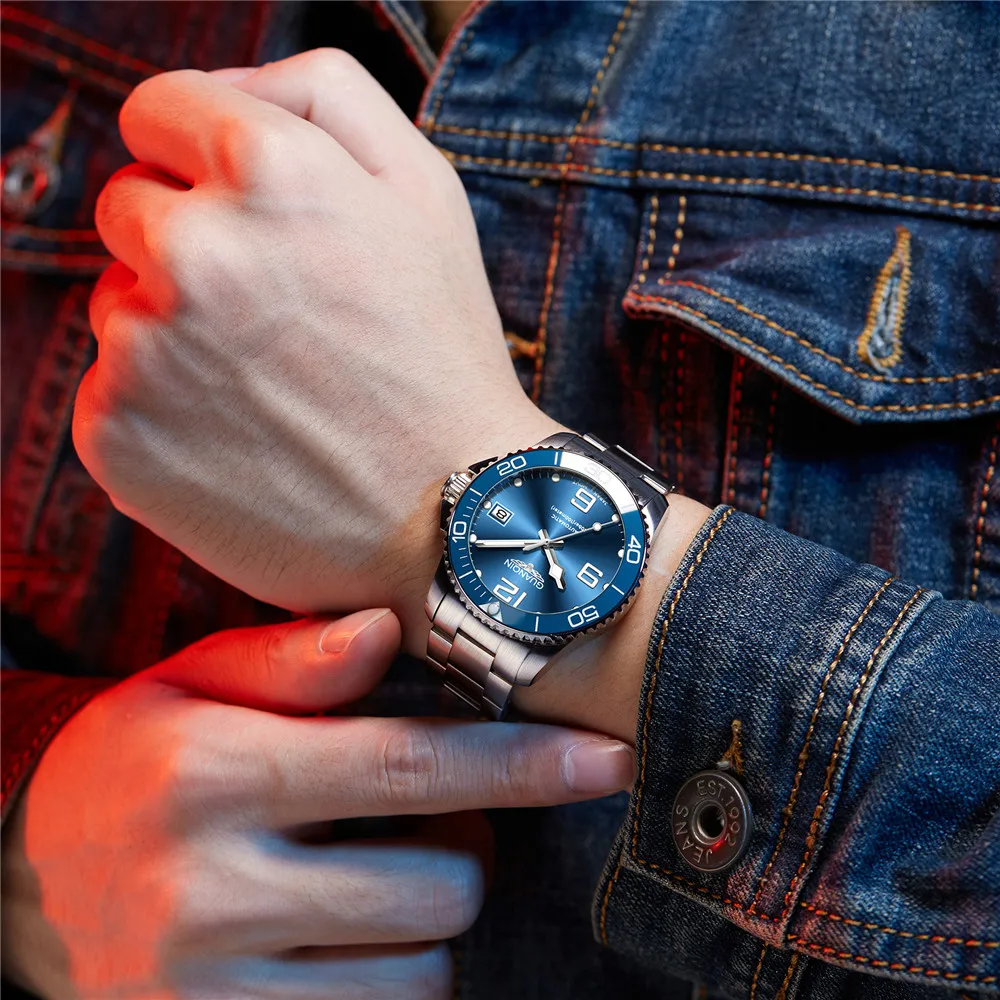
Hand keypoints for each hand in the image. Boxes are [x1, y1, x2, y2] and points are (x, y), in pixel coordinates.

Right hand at [1, 610, 635, 999]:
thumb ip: (290, 660)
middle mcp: (213, 889)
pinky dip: (393, 983)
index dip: (522, 763)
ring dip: (428, 923)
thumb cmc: (131, 763)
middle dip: (464, 851)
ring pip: (420, 973)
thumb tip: (388, 629)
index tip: (608, 758)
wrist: (19, 884)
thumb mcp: (191, 686)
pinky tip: (347, 937)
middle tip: (422, 823)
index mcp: (216, 774)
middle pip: (439, 886)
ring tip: (368, 880)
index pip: (409, 766)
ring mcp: (215, 990)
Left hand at [73, 50, 562, 649]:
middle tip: (275, 317)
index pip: (155, 112)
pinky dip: (162, 411)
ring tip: (269, 389)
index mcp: (266, 168)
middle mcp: (193, 249)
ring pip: (118, 304)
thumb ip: (323, 94)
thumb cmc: (442, 354)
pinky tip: (241, 439)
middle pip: (127, 208)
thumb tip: (222, 86)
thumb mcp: (428, 190)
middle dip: (187, 245)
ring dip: (175, 333)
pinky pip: (111, 392)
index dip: (199, 157)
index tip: (239, 209)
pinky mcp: (116, 435)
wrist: (451, 513)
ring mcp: (145, 348)